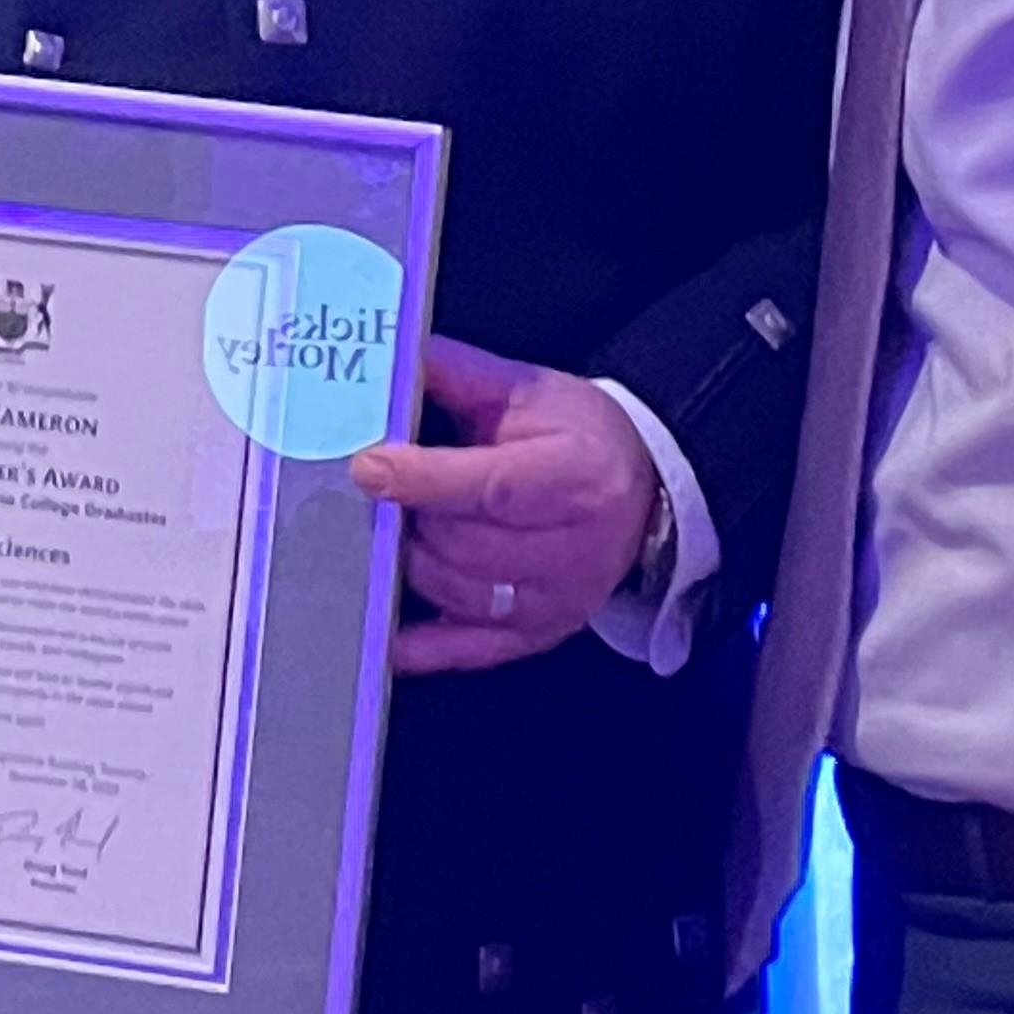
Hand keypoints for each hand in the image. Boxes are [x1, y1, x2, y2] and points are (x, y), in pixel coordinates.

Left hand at [345, 337, 658, 674]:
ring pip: (457, 592)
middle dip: (413, 518)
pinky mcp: (540, 634)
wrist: (646, 490)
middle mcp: (574, 549)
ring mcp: (557, 600)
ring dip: (413, 562)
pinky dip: (422, 645)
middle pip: (464, 544)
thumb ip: (458, 375)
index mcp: (576, 476)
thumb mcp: (529, 390)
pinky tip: (386, 632)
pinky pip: (469, 650)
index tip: (368, 467)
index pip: (489, 487)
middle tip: (386, 494)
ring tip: (403, 529)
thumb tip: (394, 362)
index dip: (422, 479)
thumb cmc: (580, 436)